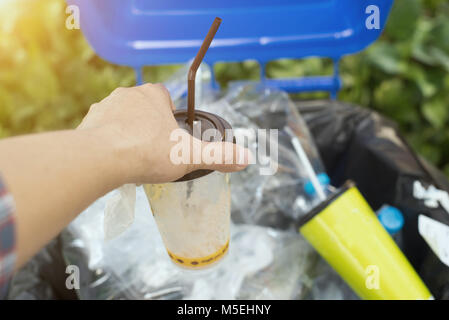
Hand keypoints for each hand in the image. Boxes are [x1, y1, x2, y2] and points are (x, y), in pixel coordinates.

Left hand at [78, 83, 249, 183]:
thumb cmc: (147, 153)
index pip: (164, 96)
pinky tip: (114, 160)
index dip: (170, 114)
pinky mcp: (87, 122)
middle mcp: (127, 94)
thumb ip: (219, 156)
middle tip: (154, 150)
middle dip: (149, 125)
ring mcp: (104, 107)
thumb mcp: (190, 156)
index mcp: (152, 95)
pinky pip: (102, 130)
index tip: (171, 135)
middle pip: (143, 107)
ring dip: (128, 132)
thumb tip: (246, 158)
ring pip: (121, 118)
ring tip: (134, 157)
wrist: (100, 159)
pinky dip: (109, 141)